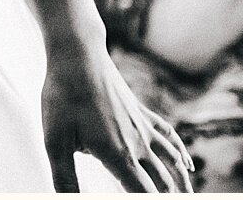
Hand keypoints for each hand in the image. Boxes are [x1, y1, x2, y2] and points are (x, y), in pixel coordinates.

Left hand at [42, 38, 192, 191]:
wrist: (78, 55)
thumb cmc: (63, 97)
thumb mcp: (55, 140)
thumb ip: (64, 177)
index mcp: (118, 155)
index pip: (144, 195)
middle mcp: (138, 144)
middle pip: (162, 183)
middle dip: (168, 198)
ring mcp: (143, 127)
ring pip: (172, 162)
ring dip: (181, 185)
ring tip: (187, 198)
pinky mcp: (142, 113)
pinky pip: (169, 136)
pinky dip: (180, 154)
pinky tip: (186, 165)